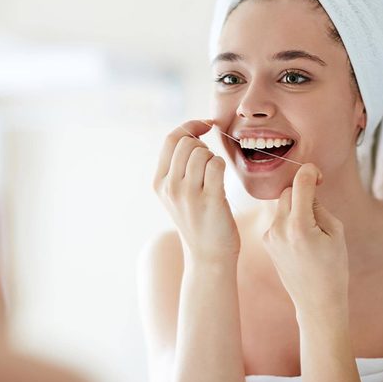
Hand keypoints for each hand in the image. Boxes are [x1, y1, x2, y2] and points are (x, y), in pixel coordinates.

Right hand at [153, 120, 239, 264]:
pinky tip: (222, 181)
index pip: (171, 139)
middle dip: (204, 146)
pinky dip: (223, 166)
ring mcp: (187, 194)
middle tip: (210, 164)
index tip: (206, 125)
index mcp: (159, 183)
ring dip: (214, 158)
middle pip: (187, 143)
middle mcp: (170, 187)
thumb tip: (193, 133)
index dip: (190, 125)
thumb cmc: (199, 220)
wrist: (208, 256)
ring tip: (215, 177)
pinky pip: (216, 165)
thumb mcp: (177, 194)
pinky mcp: (208, 200)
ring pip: (202, 152)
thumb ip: (178, 166)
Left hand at [263, 164, 349, 312]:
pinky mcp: (267, 241)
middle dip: (302, 191)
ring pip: (281, 205)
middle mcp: (279, 229)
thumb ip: (319, 206)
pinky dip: (289, 219)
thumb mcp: (336, 232)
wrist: (316, 301)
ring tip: (312, 226)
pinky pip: (278, 219)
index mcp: (299, 226)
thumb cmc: (333, 268)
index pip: (299, 184)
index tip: (318, 174)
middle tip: (318, 199)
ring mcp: (270, 235)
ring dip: (296, 206)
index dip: (309, 172)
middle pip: (287, 192)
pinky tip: (301, 238)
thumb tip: (307, 190)